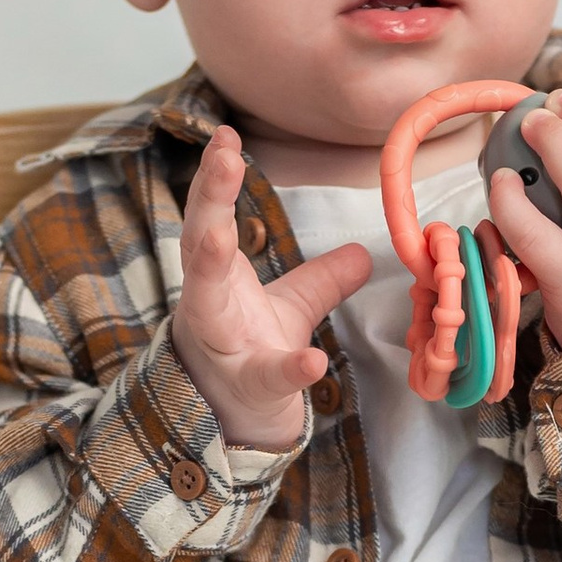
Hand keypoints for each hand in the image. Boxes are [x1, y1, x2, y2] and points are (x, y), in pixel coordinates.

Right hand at [172, 126, 369, 449]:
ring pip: (207, 301)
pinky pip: (267, 375)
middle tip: (222, 156)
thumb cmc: (249, 357)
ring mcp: (223, 347)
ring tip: (222, 234)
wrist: (232, 427)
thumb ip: (323, 280)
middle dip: (208, 199)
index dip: (217, 178)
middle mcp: (209, 305)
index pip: (211, 218)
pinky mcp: (249, 388)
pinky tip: (313, 359)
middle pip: (199, 244)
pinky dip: (290, 367)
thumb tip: (362, 251)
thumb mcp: (290, 310)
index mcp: (218, 279)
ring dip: (211, 263)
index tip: (224, 134)